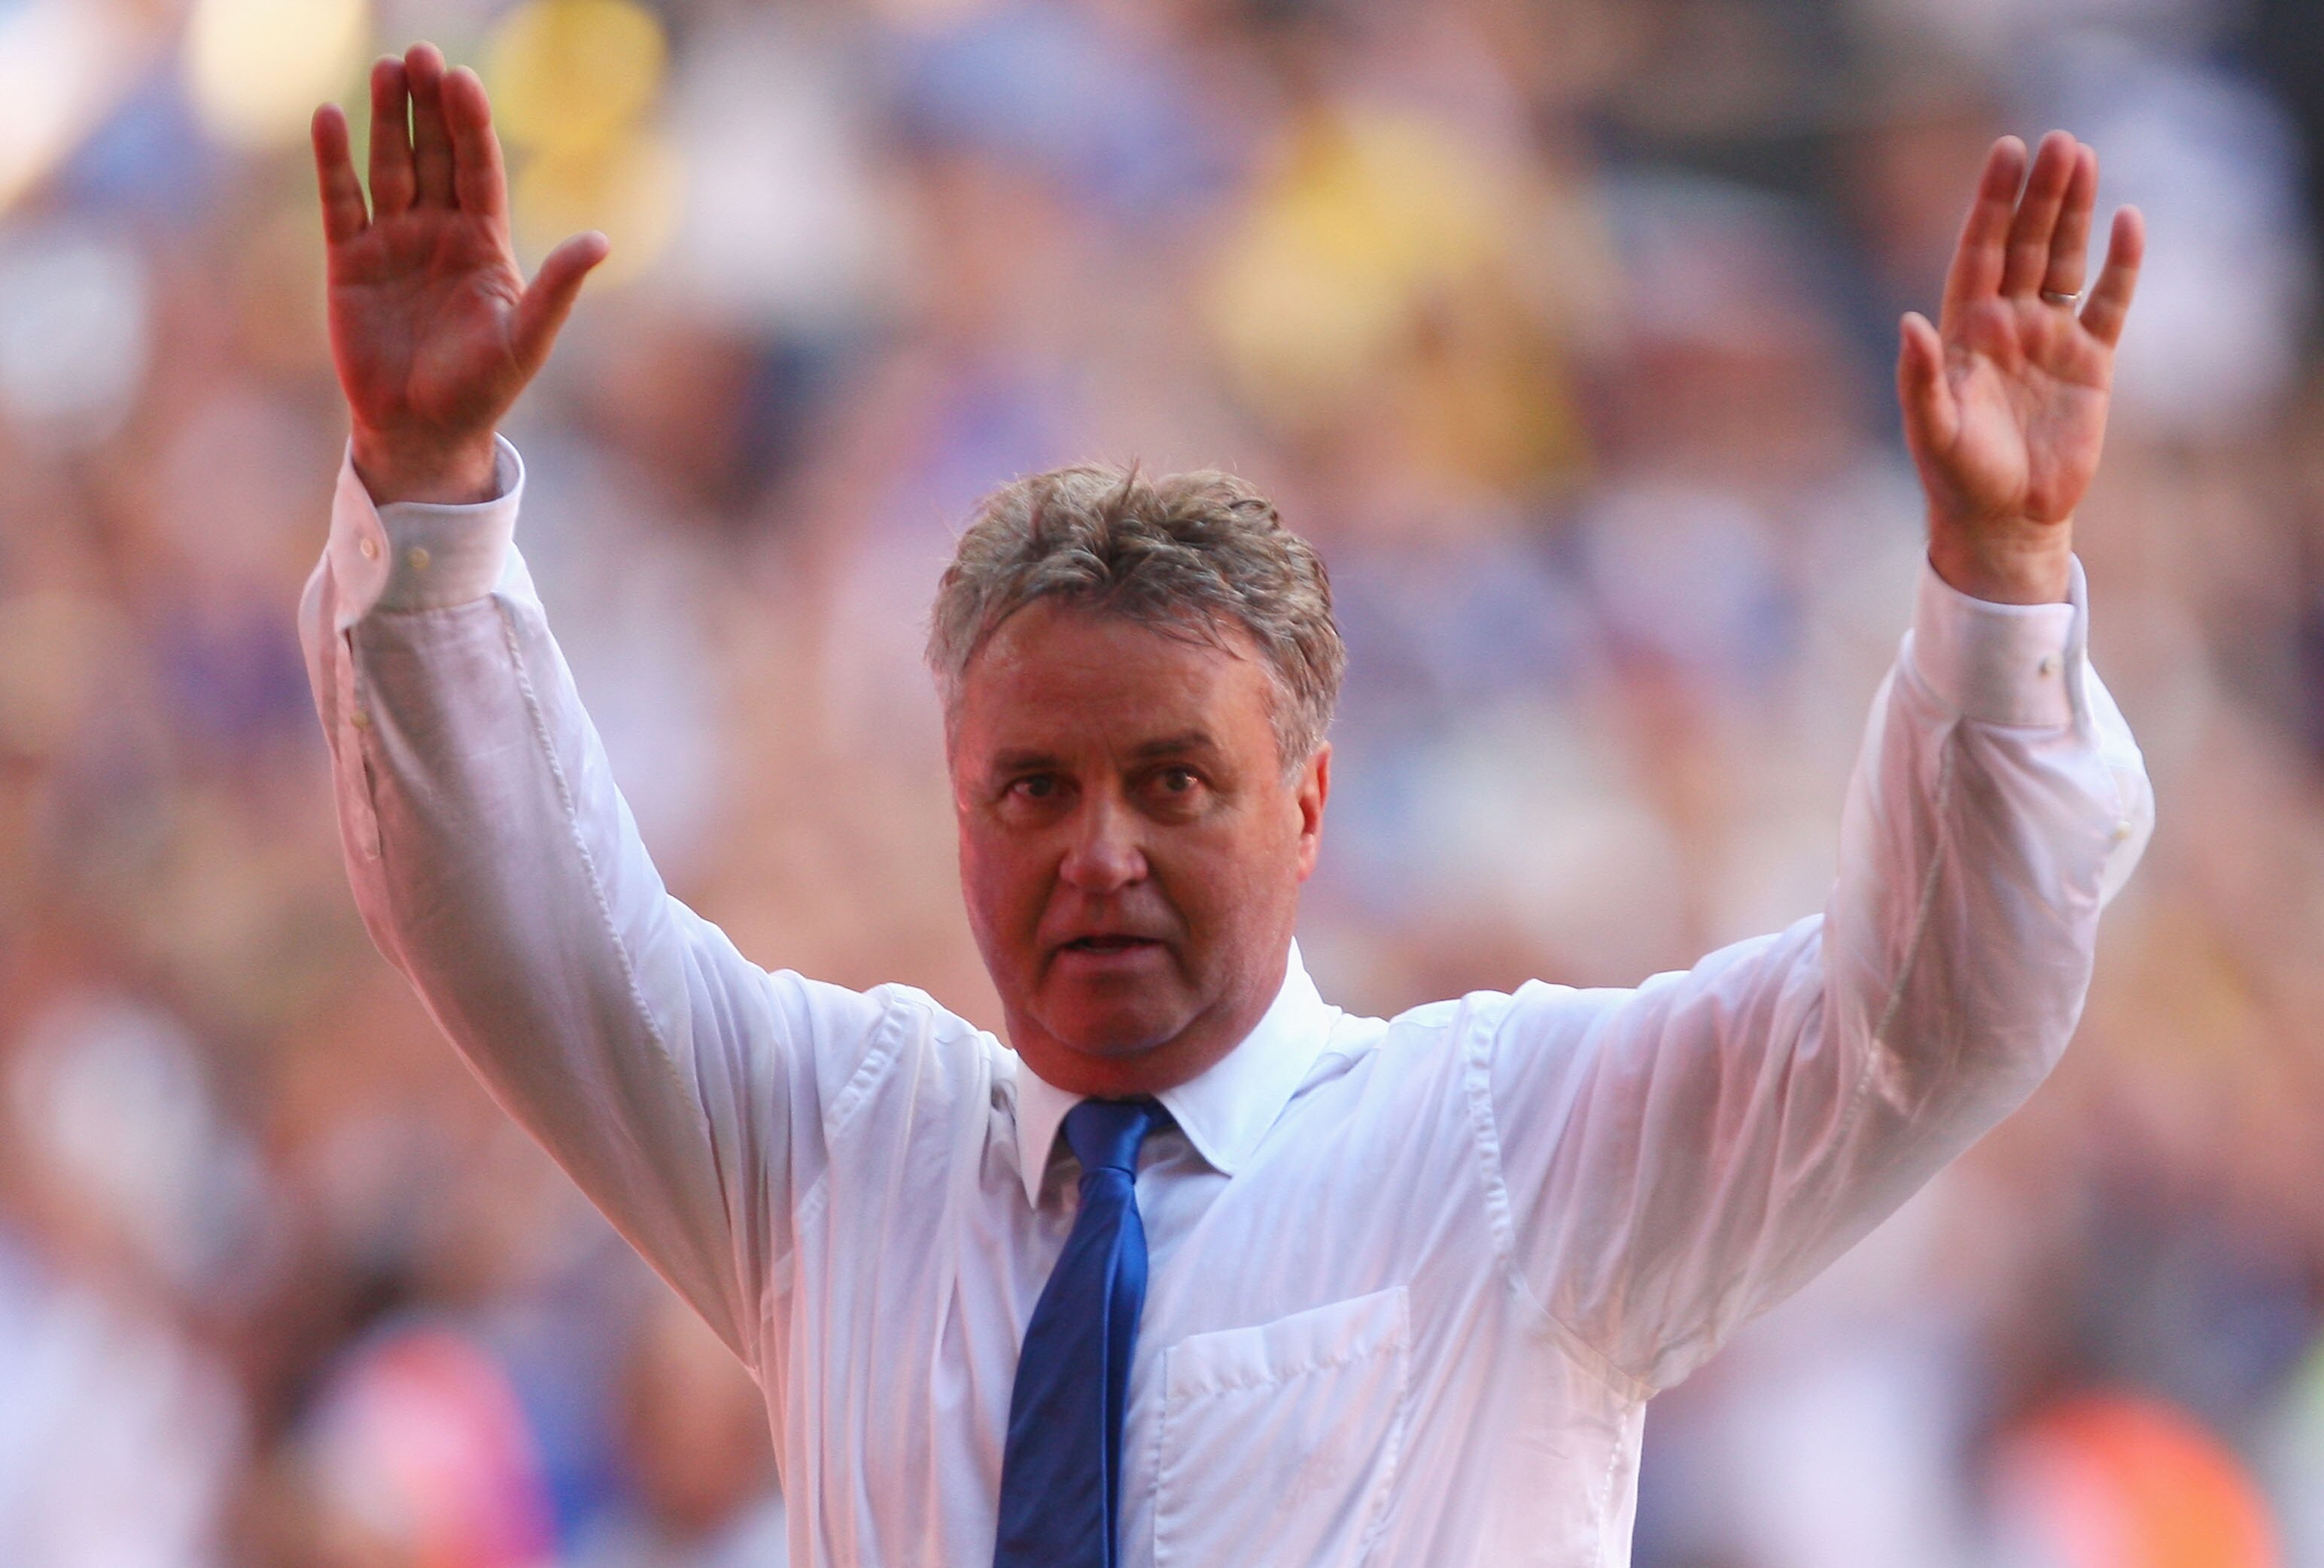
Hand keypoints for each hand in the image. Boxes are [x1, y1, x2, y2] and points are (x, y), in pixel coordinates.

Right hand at [311, 44, 607, 504]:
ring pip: (390, 166)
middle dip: (427, 106)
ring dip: (386, 119)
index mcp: (485, 244)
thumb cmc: (482, 390)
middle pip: (434, 155)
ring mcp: (393, 242)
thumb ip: (556, 288)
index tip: (463, 79)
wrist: (423, 430)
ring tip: (386, 70)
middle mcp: (439, 232)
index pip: (479, 170)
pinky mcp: (349, 262)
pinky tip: (331, 119)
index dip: (471, 126)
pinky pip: (341, 201)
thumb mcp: (526, 339)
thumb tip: (601, 242)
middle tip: (421, 54)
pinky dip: (334, 161)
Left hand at [1899, 132, 2144, 603]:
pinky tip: (2129, 224)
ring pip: (2065, 262)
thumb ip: (1919, 378)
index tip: (2006, 154)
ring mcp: (2049, 340)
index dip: (1991, 204)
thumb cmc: (1957, 478)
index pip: (1979, 251)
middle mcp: (2006, 325)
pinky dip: (2121, 266)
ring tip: (2086, 159)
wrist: (2005, 520)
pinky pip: (2108, 303)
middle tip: (2059, 143)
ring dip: (2075, 214)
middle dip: (2041, 195)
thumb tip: (1909, 324)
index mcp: (1964, 332)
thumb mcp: (1932, 429)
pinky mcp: (2089, 363)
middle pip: (2026, 245)